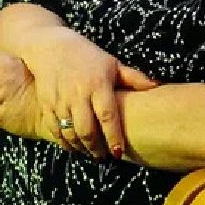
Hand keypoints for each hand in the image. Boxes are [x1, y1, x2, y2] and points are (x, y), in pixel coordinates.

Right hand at [14, 27, 156, 159]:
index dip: (113, 137)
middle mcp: (78, 94)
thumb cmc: (87, 56)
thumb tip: (157, 85)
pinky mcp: (46, 105)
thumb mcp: (111, 63)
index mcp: (97, 84)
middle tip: (104, 157)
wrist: (50, 47)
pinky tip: (74, 146)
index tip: (118, 152)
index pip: (107, 116)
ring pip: (70, 134)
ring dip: (81, 148)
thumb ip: (133, 77)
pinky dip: (65, 143)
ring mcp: (60, 101)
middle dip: (96, 149)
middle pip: (87, 130)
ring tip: (91, 153)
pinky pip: (55, 130)